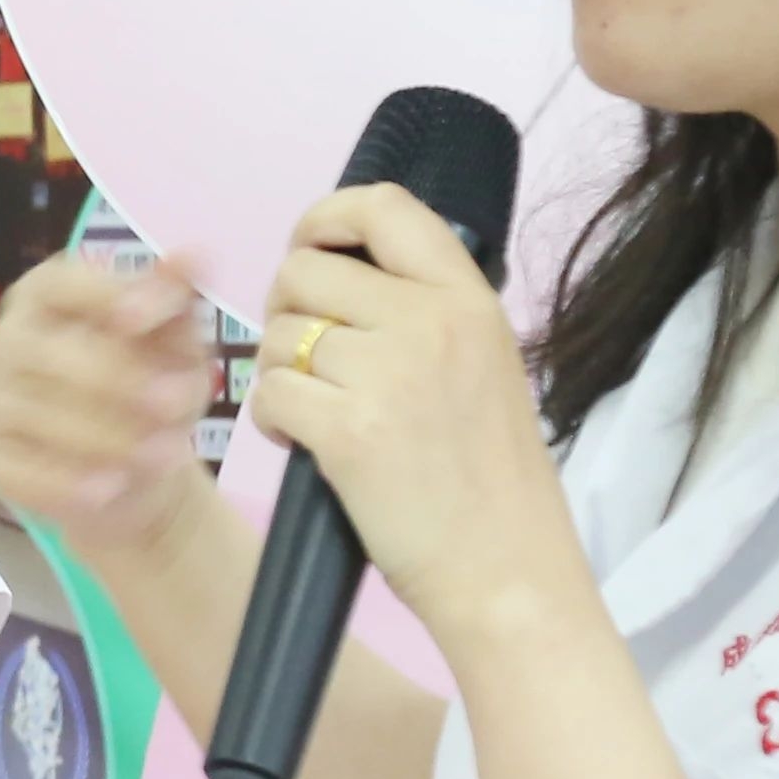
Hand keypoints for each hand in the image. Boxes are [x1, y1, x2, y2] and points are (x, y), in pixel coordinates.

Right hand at [0, 250, 229, 572]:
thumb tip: (193, 254)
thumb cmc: (156, 386)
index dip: (98, 298)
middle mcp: (7, 341)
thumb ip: (178, 298)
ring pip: (33, 415)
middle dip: (114, 379)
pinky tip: (112, 488)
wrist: (142, 471)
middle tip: (175, 405)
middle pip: (41, 352)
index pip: (59, 283)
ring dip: (105, 437)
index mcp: (48, 294)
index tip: (142, 322)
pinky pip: (18, 469)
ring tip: (165, 454)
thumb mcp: (179, 341)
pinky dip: (66, 482)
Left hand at [249, 184, 580, 647]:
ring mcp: (389, 374)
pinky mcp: (348, 430)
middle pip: (305, 268)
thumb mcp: (485, 366)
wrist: (510, 571)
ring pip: (279, 334)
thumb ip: (427, 314)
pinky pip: (269, 393)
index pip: (385, 207)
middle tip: (307, 358)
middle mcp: (431, 322)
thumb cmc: (492, 480)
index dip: (327, 216)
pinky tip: (304, 444)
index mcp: (469, 300)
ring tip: (316, 412)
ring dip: (279, 372)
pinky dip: (273, 420)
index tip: (312, 247)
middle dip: (287, 309)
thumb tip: (347, 271)